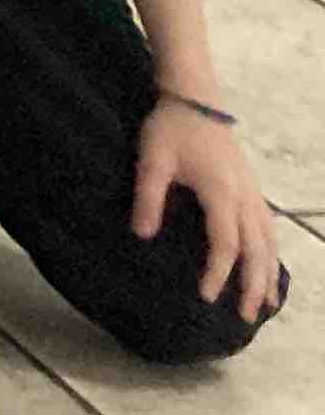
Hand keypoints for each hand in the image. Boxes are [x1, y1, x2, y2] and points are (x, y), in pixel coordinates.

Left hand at [136, 98, 288, 326]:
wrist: (194, 98)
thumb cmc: (170, 128)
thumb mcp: (152, 160)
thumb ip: (148, 197)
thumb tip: (143, 235)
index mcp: (221, 191)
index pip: (225, 243)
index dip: (218, 272)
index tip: (207, 297)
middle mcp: (244, 196)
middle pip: (256, 249)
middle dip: (252, 284)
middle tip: (245, 317)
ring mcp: (252, 192)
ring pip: (268, 241)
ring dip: (268, 273)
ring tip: (266, 304)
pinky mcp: (251, 187)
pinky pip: (268, 228)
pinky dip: (271, 252)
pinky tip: (268, 267)